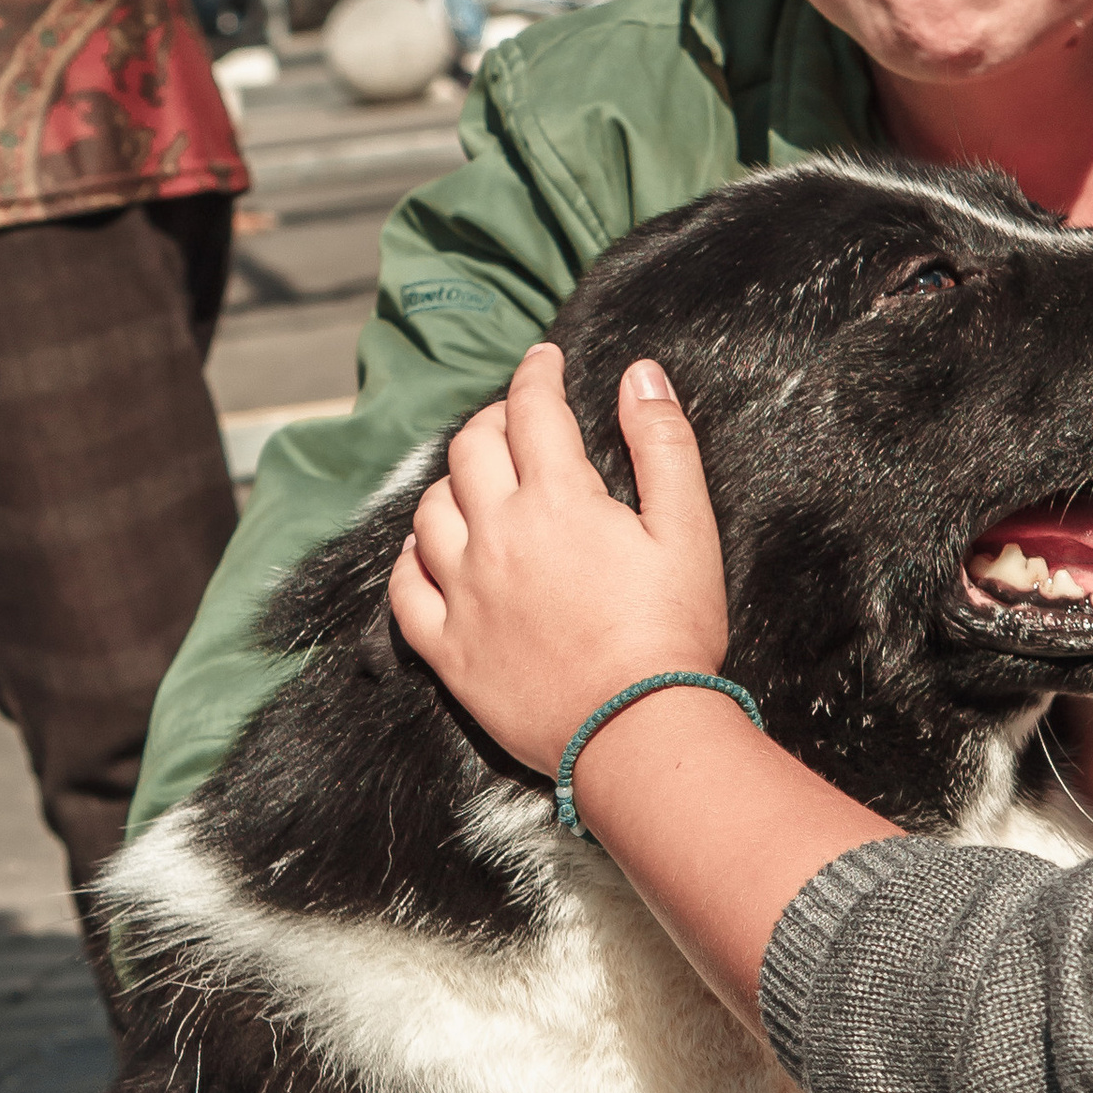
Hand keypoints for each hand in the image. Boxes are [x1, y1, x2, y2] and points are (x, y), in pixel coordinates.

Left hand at [388, 347, 729, 774]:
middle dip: (492, 421)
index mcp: (557, 499)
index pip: (532, 409)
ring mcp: (464, 592)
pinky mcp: (448, 648)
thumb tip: (639, 375)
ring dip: (451, 484)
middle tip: (514, 422)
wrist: (637, 731)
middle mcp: (497, 535)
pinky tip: (429, 554)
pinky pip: (404, 589)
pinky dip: (411, 560)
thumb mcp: (688, 529)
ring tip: (475, 485)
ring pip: (430, 511)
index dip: (537, 374)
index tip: (544, 361)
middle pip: (470, 449)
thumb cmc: (672, 632)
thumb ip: (663, 444)